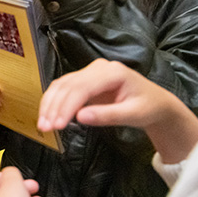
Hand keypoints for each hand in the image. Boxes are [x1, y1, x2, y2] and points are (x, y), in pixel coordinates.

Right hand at [38, 59, 197, 163]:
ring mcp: (89, 72)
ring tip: (43, 125)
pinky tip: (49, 116)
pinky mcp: (83, 80)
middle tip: (45, 128)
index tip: (56, 125)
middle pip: (67, 85)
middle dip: (53, 107)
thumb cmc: (148, 108)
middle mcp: (98, 68)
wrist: (155, 102)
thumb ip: (108, 116)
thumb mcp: (133, 115)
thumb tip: (80, 117)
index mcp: (113, 72)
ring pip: (61, 85)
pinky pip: (63, 89)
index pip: (82, 88)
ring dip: (49, 105)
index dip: (66, 106)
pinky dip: (53, 102)